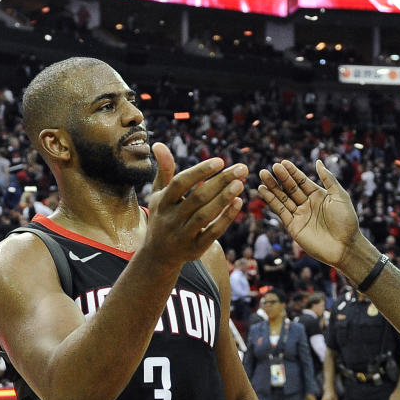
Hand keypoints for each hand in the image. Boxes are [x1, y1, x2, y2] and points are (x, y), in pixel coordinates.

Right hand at [142, 143, 246, 266]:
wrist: (157, 255)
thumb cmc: (162, 216)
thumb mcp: (159, 195)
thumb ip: (164, 171)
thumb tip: (159, 143)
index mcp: (162, 202)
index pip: (180, 183)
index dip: (200, 172)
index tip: (220, 161)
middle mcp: (171, 219)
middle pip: (198, 198)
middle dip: (221, 182)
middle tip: (242, 168)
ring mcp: (183, 235)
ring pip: (206, 216)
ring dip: (224, 199)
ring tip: (241, 183)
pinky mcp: (195, 248)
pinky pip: (213, 232)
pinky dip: (227, 218)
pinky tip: (239, 202)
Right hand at [258, 160, 359, 267]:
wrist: (345, 247)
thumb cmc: (347, 221)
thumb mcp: (340, 196)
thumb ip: (328, 179)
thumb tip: (318, 161)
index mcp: (319, 195)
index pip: (302, 181)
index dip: (292, 172)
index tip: (282, 162)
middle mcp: (308, 204)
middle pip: (291, 188)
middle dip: (280, 178)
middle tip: (270, 167)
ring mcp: (300, 215)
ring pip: (283, 198)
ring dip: (272, 187)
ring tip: (262, 175)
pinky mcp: (293, 226)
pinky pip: (280, 211)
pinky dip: (271, 201)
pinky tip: (263, 190)